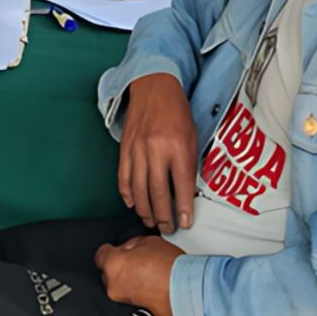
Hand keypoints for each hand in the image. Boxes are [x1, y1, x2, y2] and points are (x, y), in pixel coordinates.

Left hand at [95, 236, 182, 315]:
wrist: (185, 291)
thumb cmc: (170, 267)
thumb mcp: (149, 241)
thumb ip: (132, 245)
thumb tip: (128, 249)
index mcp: (113, 263)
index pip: (100, 255)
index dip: (109, 251)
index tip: (115, 250)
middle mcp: (113, 284)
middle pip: (107, 272)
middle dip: (119, 266)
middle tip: (136, 261)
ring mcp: (121, 299)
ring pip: (117, 285)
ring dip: (126, 280)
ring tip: (146, 274)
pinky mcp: (131, 310)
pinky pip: (128, 297)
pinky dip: (135, 292)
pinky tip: (148, 286)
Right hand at [119, 73, 196, 232]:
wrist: (154, 87)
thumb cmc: (177, 112)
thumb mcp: (192, 136)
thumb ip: (189, 164)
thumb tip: (187, 194)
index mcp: (178, 146)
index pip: (182, 186)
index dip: (184, 209)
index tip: (185, 223)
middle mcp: (156, 149)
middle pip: (158, 192)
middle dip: (163, 216)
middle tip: (167, 228)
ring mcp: (137, 149)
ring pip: (138, 189)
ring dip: (145, 210)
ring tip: (151, 222)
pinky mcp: (125, 148)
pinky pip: (123, 177)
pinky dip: (127, 194)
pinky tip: (133, 204)